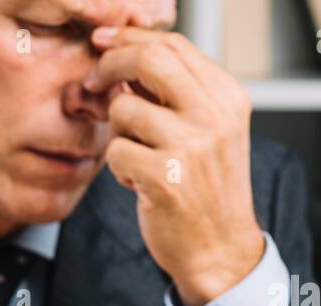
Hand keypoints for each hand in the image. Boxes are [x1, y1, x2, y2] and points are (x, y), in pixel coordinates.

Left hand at [89, 26, 264, 305]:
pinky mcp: (163, 177)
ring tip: (139, 157)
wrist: (219, 250)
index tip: (104, 43)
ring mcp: (190, 145)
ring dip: (117, 133)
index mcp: (228, 97)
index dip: (130, 39)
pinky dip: (118, 168)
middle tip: (92, 82)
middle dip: (110, 65)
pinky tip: (140, 184)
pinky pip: (115, 151)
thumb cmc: (206, 191)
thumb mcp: (208, 131)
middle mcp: (214, 115)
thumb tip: (123, 57)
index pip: (174, 45)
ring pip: (123, 109)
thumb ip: (174, 94)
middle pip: (148, 60)